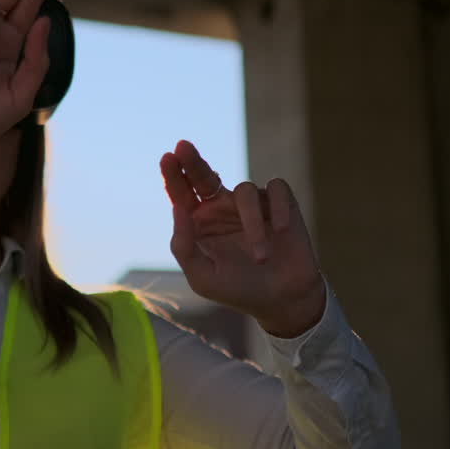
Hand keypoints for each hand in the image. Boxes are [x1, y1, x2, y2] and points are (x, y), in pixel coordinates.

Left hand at [159, 140, 325, 337]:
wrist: (283, 301)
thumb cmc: (238, 289)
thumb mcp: (202, 277)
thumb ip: (184, 246)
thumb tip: (178, 208)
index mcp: (200, 222)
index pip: (182, 194)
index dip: (174, 175)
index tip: (167, 158)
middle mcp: (222, 207)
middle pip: (204, 175)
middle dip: (193, 161)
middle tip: (182, 147)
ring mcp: (251, 203)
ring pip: (245, 190)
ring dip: (253, 225)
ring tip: (261, 258)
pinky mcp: (281, 203)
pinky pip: (276, 188)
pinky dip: (278, 208)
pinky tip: (281, 230)